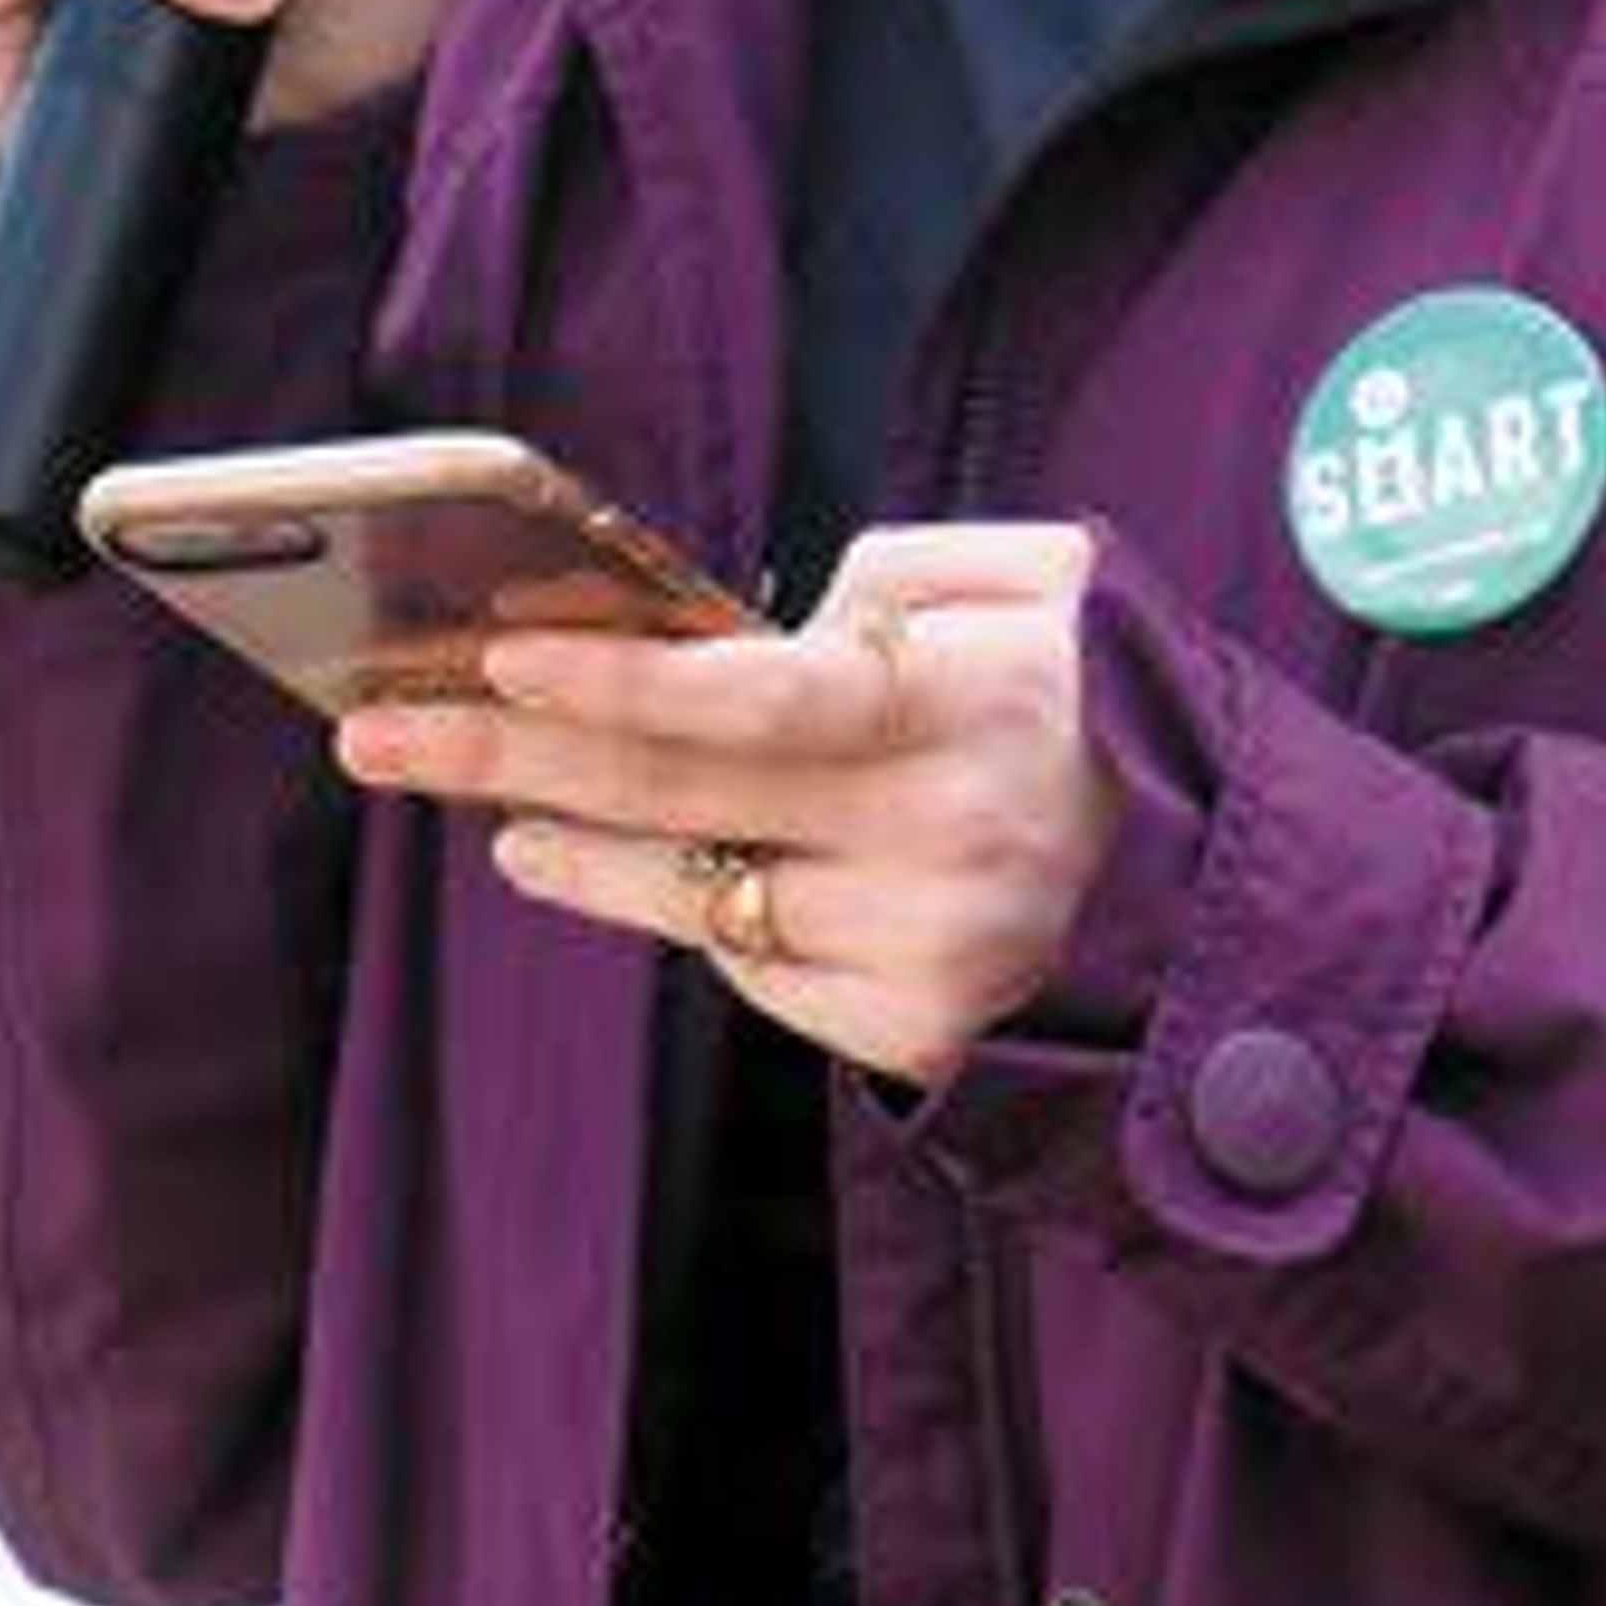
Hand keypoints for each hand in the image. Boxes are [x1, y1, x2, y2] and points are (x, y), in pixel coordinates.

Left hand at [331, 521, 1118, 1090]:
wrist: (1225, 892)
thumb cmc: (1105, 704)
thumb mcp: (1048, 581)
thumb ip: (903, 571)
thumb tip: (765, 621)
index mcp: (973, 702)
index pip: (763, 697)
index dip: (621, 680)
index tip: (498, 657)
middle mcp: (945, 836)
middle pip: (683, 795)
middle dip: (509, 756)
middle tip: (380, 735)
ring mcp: (928, 948)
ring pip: (699, 896)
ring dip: (577, 849)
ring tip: (501, 812)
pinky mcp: (916, 1034)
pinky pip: (759, 966)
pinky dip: (699, 914)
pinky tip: (653, 873)